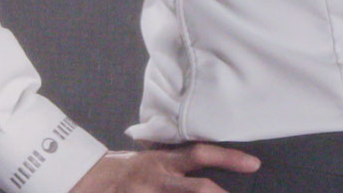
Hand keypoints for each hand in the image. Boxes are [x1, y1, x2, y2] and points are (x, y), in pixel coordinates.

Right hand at [69, 145, 260, 192]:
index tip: (255, 164)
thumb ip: (178, 163)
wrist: (87, 181)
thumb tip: (214, 166)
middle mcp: (157, 180)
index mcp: (163, 162)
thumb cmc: (128, 170)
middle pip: (196, 189)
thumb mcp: (152, 158)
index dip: (228, 158)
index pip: (199, 154)